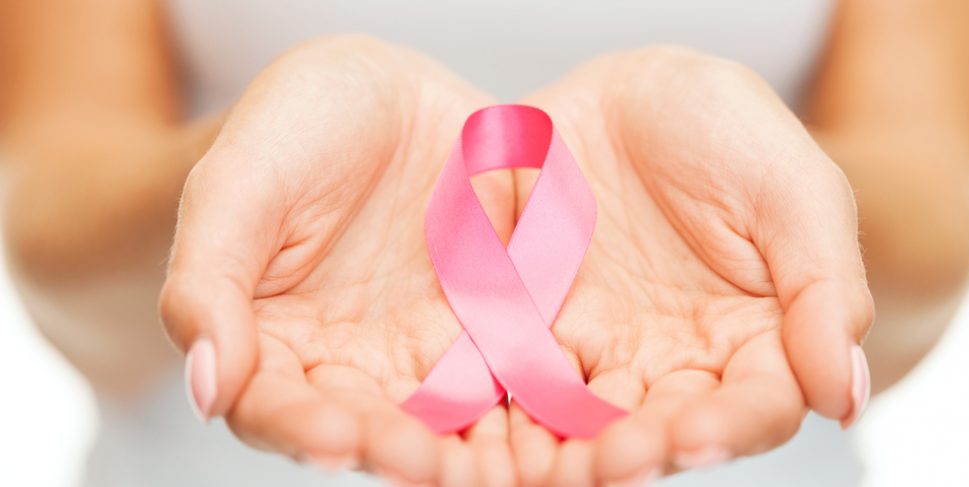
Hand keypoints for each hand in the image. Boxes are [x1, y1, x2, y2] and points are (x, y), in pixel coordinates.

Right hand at [159, 36, 516, 484]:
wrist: (383, 94)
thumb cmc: (291, 131)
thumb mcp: (239, 185)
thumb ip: (209, 282)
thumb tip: (207, 388)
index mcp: (275, 347)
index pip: (276, 407)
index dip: (301, 427)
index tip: (334, 437)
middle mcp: (355, 367)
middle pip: (374, 429)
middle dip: (399, 452)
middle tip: (426, 465)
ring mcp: (432, 353)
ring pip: (455, 420)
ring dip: (479, 451)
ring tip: (505, 466)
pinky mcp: (498, 328)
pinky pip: (522, 372)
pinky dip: (542, 400)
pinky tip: (568, 414)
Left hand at [509, 47, 873, 485]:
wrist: (630, 92)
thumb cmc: (726, 131)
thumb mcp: (792, 189)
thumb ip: (824, 288)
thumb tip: (844, 399)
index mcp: (756, 339)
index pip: (755, 405)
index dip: (728, 428)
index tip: (693, 437)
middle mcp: (678, 361)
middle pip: (664, 428)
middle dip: (637, 451)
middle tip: (608, 464)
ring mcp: (602, 348)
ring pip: (586, 418)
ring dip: (566, 450)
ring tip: (542, 467)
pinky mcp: (534, 326)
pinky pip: (517, 375)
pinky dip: (504, 408)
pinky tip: (489, 429)